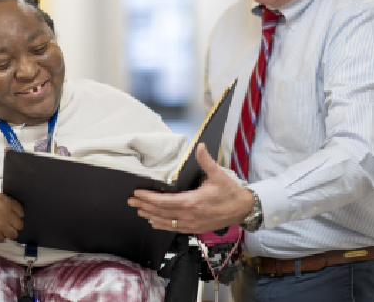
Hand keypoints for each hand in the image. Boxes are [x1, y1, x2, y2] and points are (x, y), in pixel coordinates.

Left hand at [128, 143, 254, 233]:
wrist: (242, 209)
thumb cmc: (230, 192)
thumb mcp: (218, 175)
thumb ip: (206, 161)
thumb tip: (199, 146)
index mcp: (192, 202)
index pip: (164, 201)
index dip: (148, 198)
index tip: (137, 193)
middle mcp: (189, 215)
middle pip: (161, 212)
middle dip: (144, 206)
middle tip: (131, 201)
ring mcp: (191, 224)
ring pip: (166, 222)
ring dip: (150, 216)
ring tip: (139, 210)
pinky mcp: (195, 229)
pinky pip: (174, 228)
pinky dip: (162, 225)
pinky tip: (154, 222)